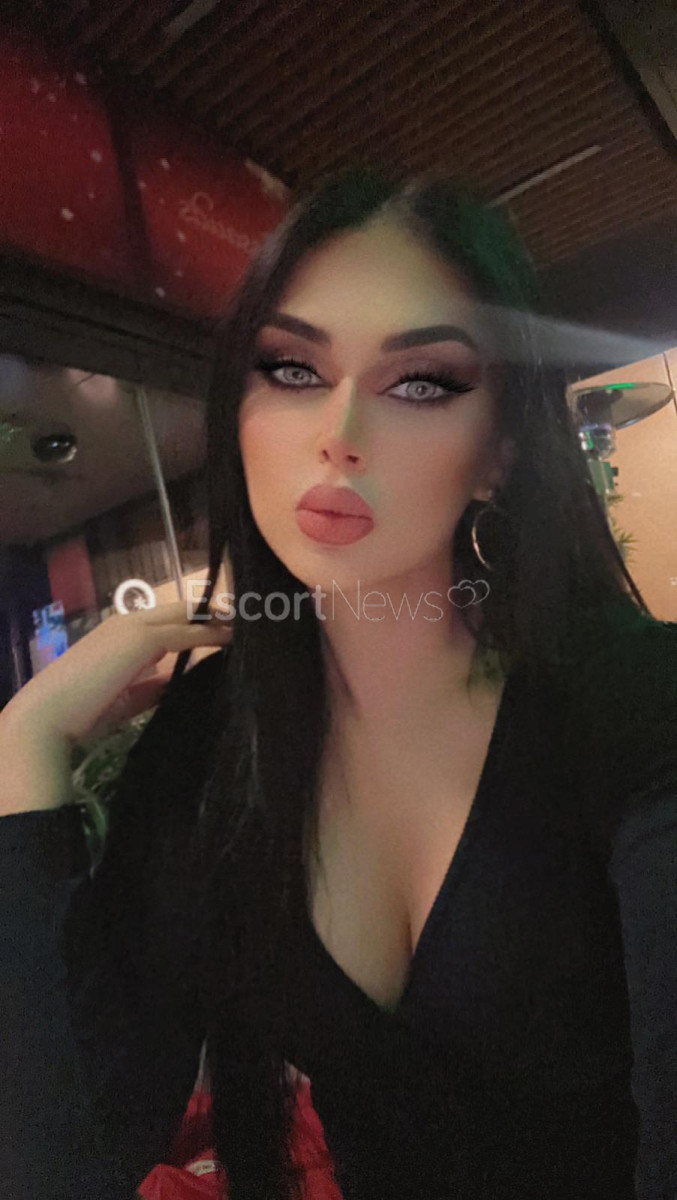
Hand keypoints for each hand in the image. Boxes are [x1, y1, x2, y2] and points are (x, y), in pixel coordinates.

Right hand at [0, 601, 232, 814]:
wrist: (49, 714)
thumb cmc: (81, 710)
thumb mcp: (124, 697)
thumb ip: (150, 686)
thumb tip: (175, 683)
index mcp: (121, 632)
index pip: (169, 618)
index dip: (198, 620)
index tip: (225, 627)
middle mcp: (129, 621)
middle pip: (183, 608)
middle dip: (215, 611)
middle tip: (247, 617)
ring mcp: (135, 627)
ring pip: (188, 614)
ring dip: (219, 619)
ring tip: (249, 624)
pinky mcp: (142, 639)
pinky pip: (187, 631)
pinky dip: (212, 633)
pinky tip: (234, 639)